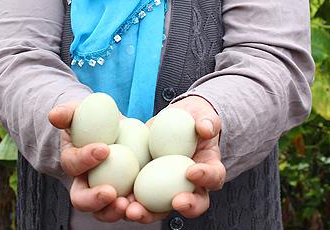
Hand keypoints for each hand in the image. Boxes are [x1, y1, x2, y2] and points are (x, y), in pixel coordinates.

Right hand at [48, 102, 130, 221]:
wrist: (117, 133)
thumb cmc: (95, 122)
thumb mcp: (80, 113)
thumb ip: (68, 113)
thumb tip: (54, 116)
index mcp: (73, 163)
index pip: (73, 165)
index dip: (85, 159)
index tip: (104, 149)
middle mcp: (85, 185)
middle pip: (82, 200)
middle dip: (94, 200)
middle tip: (110, 192)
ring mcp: (106, 195)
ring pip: (104, 212)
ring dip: (115, 212)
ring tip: (129, 206)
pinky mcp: (126, 198)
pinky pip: (130, 210)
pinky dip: (139, 211)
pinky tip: (147, 205)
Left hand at [124, 95, 225, 221]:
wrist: (171, 124)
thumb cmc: (191, 120)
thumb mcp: (202, 116)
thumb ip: (207, 121)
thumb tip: (206, 129)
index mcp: (210, 170)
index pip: (214, 177)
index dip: (206, 177)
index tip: (192, 171)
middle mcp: (192, 188)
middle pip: (193, 205)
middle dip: (185, 206)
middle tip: (175, 202)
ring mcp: (167, 191)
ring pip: (161, 210)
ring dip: (147, 213)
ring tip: (133, 209)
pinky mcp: (145, 190)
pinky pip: (137, 201)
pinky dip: (125, 203)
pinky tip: (114, 199)